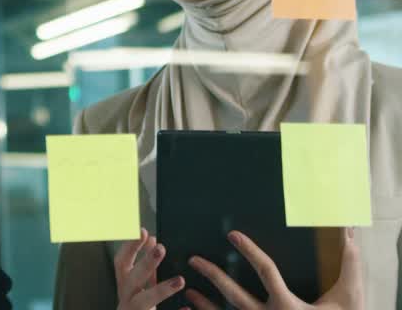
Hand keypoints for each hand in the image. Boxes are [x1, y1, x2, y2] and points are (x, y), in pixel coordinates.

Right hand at [115, 227, 188, 309]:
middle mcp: (126, 298)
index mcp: (125, 285)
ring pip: (143, 302)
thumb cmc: (137, 307)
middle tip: (161, 248)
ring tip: (179, 280)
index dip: (130, 247)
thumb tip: (152, 239)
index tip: (142, 231)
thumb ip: (146, 265)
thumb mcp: (139, 285)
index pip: (122, 262)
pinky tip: (186, 309)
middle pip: (131, 279)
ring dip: (160, 290)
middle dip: (146, 263)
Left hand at [185, 229, 362, 309]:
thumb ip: (350, 265)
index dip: (250, 251)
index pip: (266, 272)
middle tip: (193, 259)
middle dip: (213, 274)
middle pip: (235, 294)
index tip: (233, 234)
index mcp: (290, 305)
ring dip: (204, 304)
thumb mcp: (350, 298)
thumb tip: (350, 234)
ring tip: (187, 291)